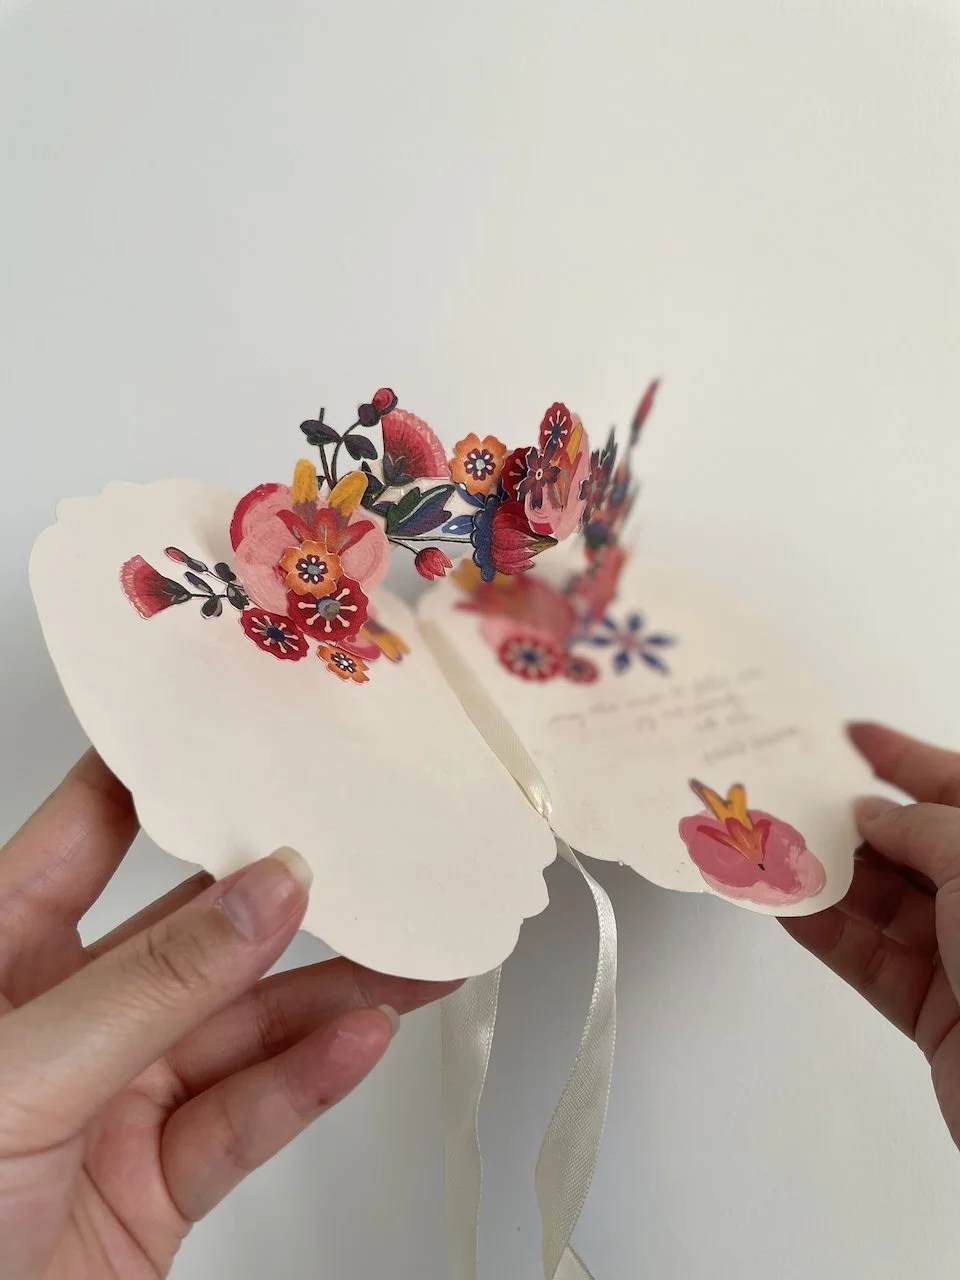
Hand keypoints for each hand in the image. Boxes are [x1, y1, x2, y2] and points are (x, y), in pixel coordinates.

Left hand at [0, 752, 457, 1279]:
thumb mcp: (22, 1071)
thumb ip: (156, 984)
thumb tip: (268, 890)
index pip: (89, 832)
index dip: (164, 776)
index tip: (248, 727)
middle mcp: (66, 1014)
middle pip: (197, 934)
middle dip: (289, 897)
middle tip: (372, 857)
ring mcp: (117, 1099)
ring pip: (244, 1027)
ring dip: (334, 993)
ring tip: (411, 956)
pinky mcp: (158, 1180)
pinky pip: (249, 1116)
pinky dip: (311, 1080)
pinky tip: (363, 1037)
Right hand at [782, 722, 959, 1149]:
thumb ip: (920, 828)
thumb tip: (873, 815)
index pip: (957, 790)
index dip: (904, 758)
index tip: (851, 737)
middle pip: (914, 847)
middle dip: (853, 822)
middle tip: (793, 796)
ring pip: (884, 904)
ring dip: (827, 877)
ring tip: (771, 847)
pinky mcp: (937, 1013)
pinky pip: (869, 961)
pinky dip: (824, 932)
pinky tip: (785, 906)